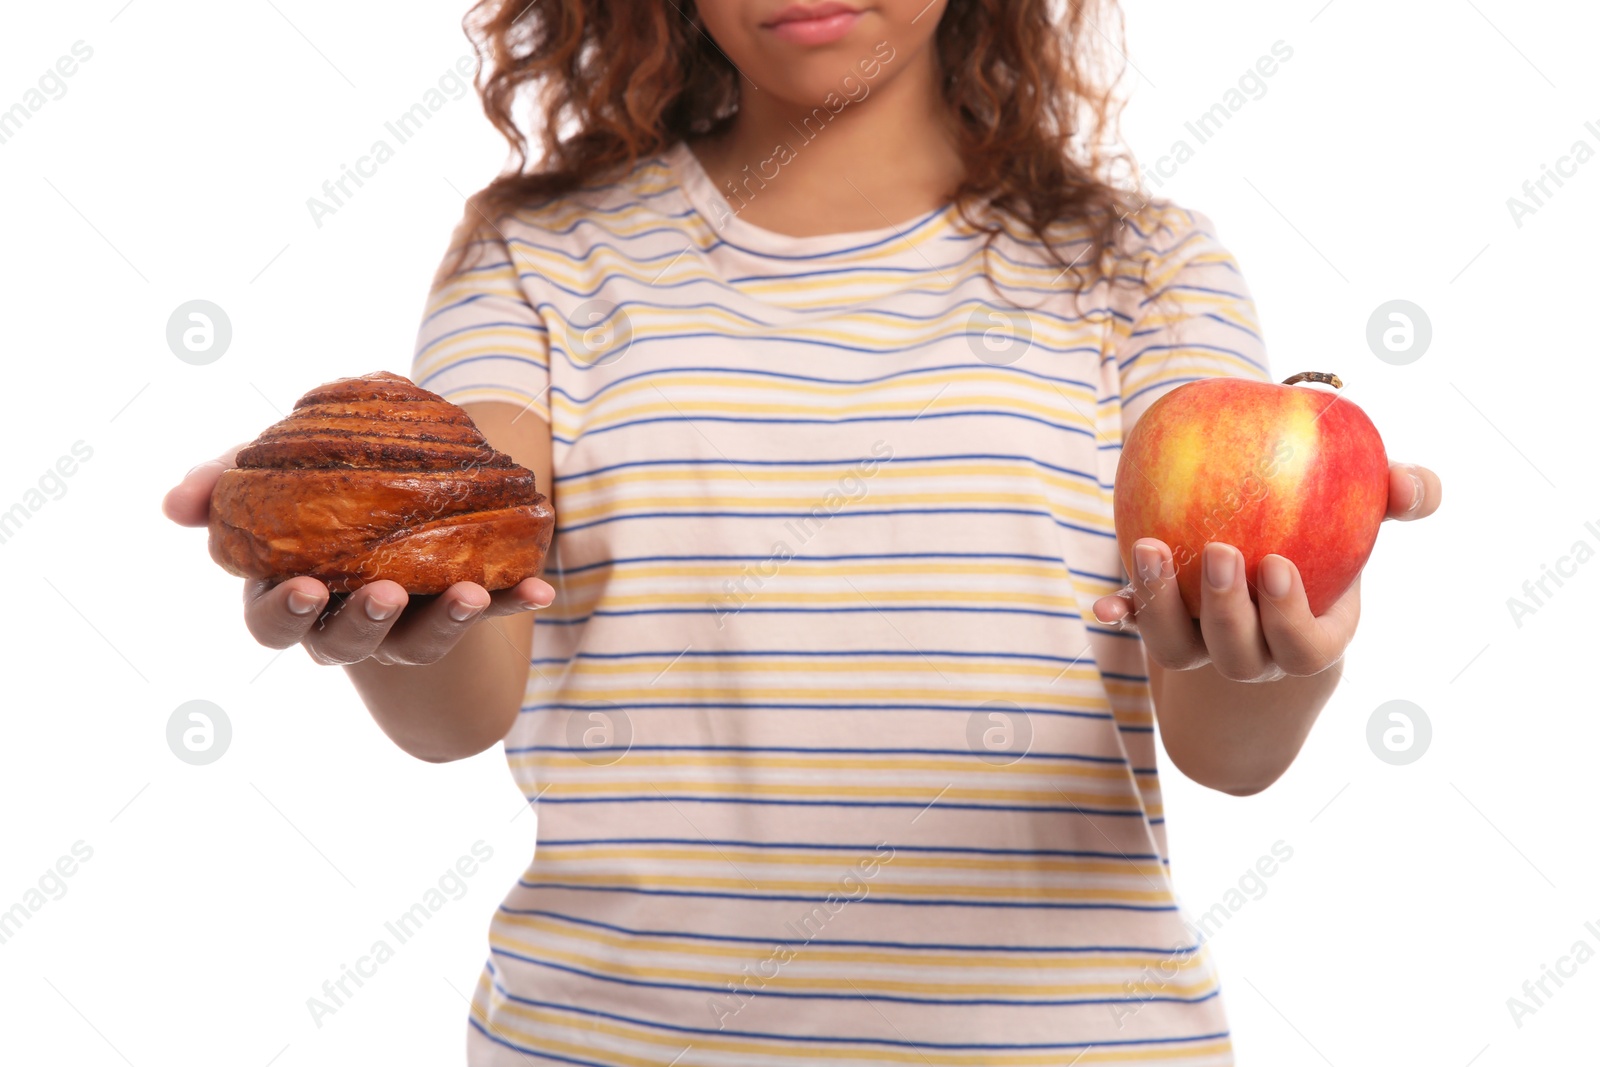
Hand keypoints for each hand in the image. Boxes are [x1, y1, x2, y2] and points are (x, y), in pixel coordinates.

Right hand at [162, 448, 555, 665]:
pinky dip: (515, 601)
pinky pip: (490, 612)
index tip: (306, 586)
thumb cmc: (314, 494)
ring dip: (447, 621)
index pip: (273, 622)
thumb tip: (177, 502)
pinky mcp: (461, 614)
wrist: (390, 500)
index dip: (285, 611)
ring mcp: (406, 628)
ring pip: (420, 643)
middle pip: (345, 643)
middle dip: (364, 622)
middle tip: (385, 594)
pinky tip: (541, 588)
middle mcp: (345, 625)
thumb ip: (224, 483)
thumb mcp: (268, 477)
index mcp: (291, 597)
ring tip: (471, 595)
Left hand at [1092, 462, 1441, 681]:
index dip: (1288, 617)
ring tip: (1152, 548)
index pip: (1303, 647)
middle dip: (1225, 609)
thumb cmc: (1328, 537)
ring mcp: (1205, 647)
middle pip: (1237, 653)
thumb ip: (1397, 498)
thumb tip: (1411, 485)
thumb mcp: (1365, 517)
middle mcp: (1255, 653)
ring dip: (1161, 605)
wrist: (1271, 566)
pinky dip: (1123, 614)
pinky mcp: (1164, 628)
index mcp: (1310, 637)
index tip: (1277, 564)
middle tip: (1220, 550)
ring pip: (1180, 648)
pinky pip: (1140, 630)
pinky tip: (1104, 603)